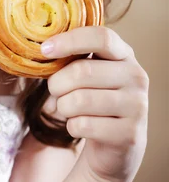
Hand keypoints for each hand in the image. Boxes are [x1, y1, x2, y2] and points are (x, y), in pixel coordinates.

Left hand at [43, 26, 148, 181]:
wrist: (115, 144)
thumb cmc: (92, 97)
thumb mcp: (87, 71)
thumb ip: (72, 57)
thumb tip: (44, 49)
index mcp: (124, 53)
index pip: (101, 37)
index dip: (70, 41)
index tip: (45, 49)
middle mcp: (136, 76)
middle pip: (83, 70)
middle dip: (57, 82)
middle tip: (54, 90)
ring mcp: (137, 106)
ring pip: (80, 100)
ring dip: (63, 106)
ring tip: (68, 108)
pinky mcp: (129, 134)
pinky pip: (83, 125)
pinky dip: (71, 126)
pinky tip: (80, 126)